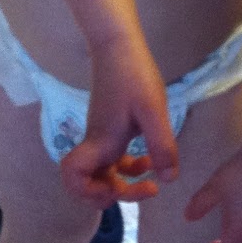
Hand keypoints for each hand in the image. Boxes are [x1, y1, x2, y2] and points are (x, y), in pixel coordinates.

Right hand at [59, 32, 179, 207]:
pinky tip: (150, 161)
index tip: (120, 188)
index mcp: (102, 142)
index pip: (74, 177)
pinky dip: (128, 169)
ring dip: (122, 185)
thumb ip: (161, 145)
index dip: (90, 192)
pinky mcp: (109, 130)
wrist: (118, 45)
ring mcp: (101, 138)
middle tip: (145, 189)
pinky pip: (112, 160)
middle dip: (113, 196)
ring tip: (151, 183)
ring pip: (101, 175)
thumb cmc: (134, 74)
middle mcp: (97, 144)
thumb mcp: (154, 110)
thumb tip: (167, 180)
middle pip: (87, 185)